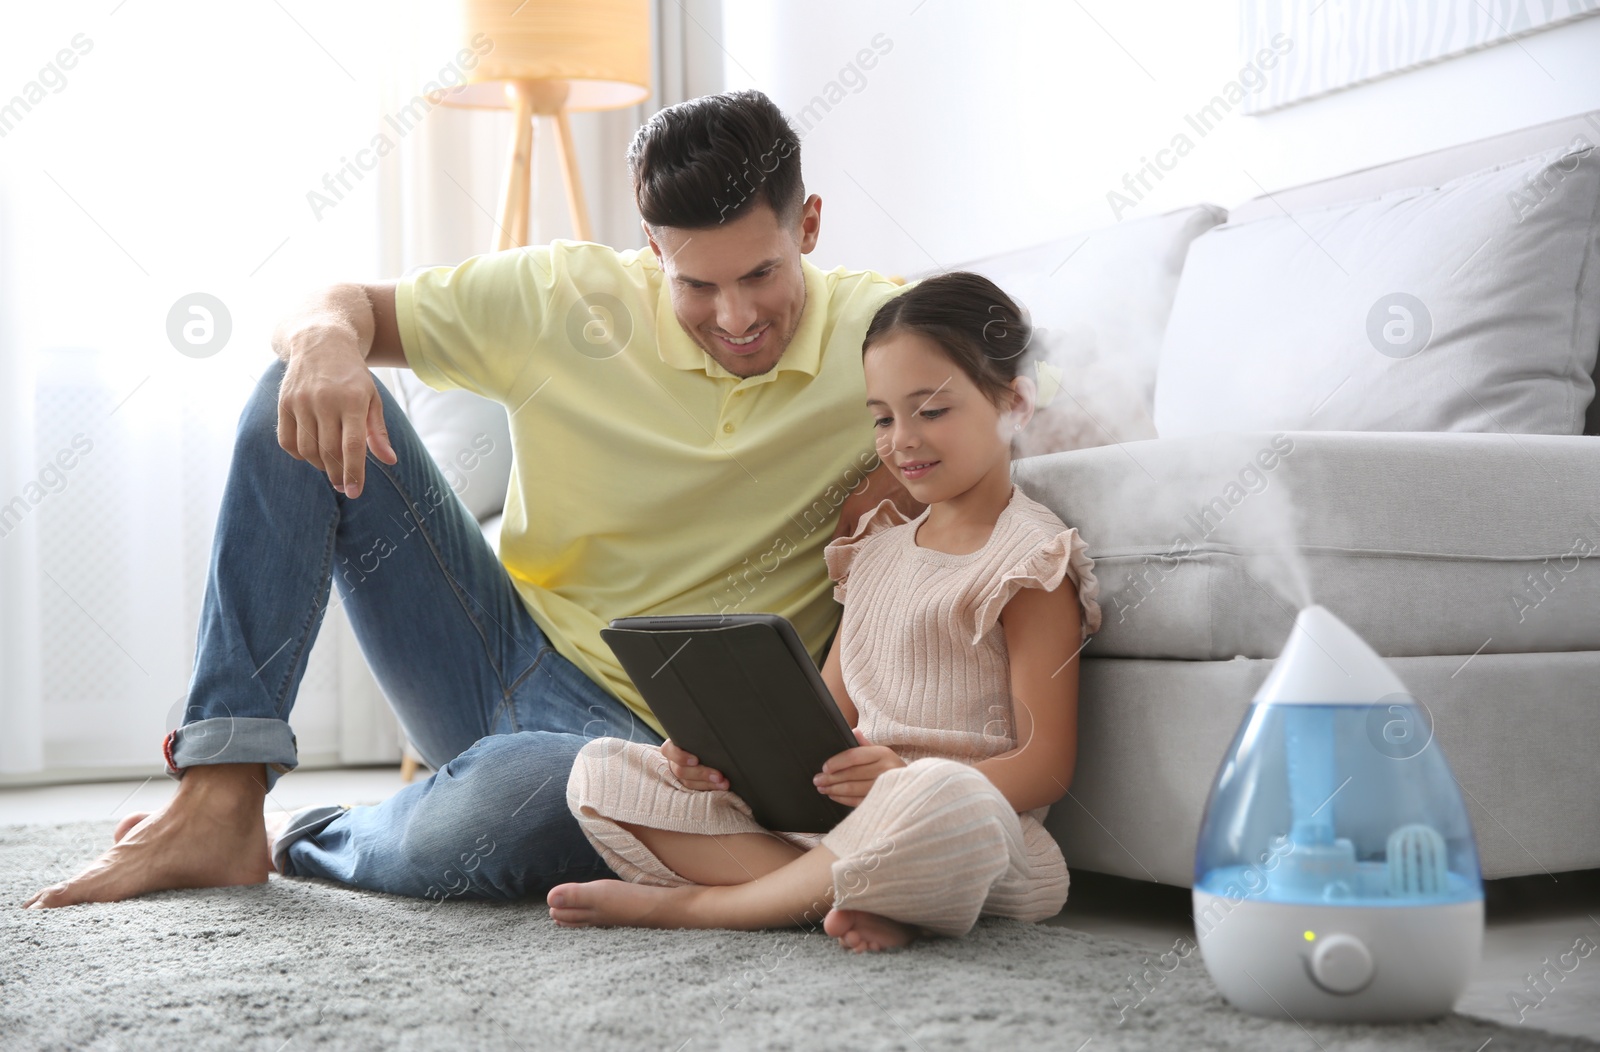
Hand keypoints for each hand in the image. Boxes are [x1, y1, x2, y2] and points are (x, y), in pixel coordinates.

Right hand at [277, 342, 396, 497]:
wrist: (321, 343)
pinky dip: (298, 454)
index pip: (353, 445)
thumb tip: (390, 461)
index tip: (355, 491)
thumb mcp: (373, 399)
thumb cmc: (353, 377)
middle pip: (330, 451)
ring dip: (320, 465)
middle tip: (344, 485)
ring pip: (308, 449)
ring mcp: (301, 401)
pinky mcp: (284, 402)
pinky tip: (311, 454)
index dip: (354, 472)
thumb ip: (379, 432)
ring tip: (330, 466)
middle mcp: (325, 401)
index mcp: (353, 401)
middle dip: (337, 474)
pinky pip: (287, 441)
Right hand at [661, 739, 727, 791]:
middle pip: (681, 771)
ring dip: (708, 784)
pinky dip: (710, 788)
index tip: (695, 760)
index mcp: (672, 746)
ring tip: (724, 783)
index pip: (668, 750)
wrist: (705, 744)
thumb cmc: (700, 737)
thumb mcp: (697, 733)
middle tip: (719, 776)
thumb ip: (699, 735)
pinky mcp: (689, 783)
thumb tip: (712, 732)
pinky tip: (721, 787)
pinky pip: (696, 790)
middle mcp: (673, 761)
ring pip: (688, 783)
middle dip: (702, 774)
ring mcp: (680, 774)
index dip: (681, 757)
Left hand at [814, 728, 904, 806]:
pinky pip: (858, 801)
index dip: (837, 762)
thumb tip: (853, 731)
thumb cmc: (890, 767)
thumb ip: (865, 744)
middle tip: (817, 780)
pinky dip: (843, 799)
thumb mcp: (881, 752)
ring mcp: (885, 787)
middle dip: (831, 778)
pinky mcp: (882, 801)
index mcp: (882, 753)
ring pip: (853, 788)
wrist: (914, 785)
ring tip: (822, 788)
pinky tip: (834, 796)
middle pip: (851, 773)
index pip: (854, 756)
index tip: (824, 767)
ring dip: (834, 789)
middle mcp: (885, 769)